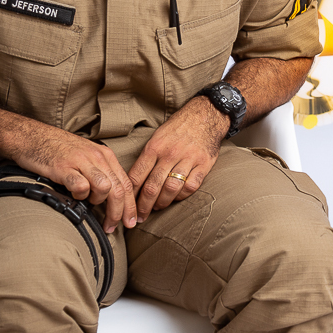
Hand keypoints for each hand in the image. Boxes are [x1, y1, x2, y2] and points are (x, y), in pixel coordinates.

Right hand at [7, 121, 136, 232]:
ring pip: (105, 188)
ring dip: (98, 202)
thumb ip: (100, 173)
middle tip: (112, 227)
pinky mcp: (63, 167)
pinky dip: (80, 195)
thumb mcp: (86, 156)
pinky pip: (81, 186)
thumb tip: (111, 199)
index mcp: (105, 155)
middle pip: (118, 190)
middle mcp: (97, 157)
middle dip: (119, 213)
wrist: (31, 136)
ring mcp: (80, 161)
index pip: (126, 184)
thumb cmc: (57, 149)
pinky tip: (73, 195)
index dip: (130, 206)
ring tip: (88, 204)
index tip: (129, 222)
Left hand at [129, 96, 229, 220]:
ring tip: (157, 208)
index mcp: (154, 147)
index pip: (137, 175)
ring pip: (171, 189)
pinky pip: (190, 187)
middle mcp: (170, 154)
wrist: (205, 116)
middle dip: (144, 205)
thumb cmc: (178, 128)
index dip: (130, 194)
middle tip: (140, 216)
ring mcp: (188, 159)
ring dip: (162, 203)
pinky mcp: (203, 165)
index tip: (127, 205)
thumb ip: (147, 157)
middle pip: (152, 186)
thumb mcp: (157, 137)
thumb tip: (135, 180)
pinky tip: (176, 198)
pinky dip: (182, 196)